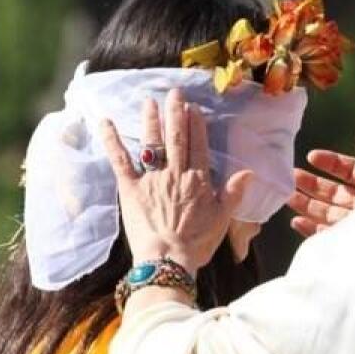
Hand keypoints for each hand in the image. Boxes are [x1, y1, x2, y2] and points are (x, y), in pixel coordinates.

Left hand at [99, 88, 253, 274]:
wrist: (168, 260)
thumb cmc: (197, 243)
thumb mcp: (223, 219)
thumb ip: (233, 193)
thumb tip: (248, 171)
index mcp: (198, 179)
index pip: (198, 145)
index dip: (196, 124)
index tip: (193, 108)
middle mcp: (175, 172)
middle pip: (176, 137)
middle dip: (175, 112)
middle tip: (174, 93)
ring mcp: (151, 178)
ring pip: (152, 143)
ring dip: (151, 120)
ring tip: (149, 102)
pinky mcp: (130, 188)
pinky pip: (120, 160)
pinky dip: (112, 141)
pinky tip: (105, 123)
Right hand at [287, 131, 354, 236]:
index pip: (349, 170)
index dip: (330, 162)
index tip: (311, 156)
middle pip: (334, 192)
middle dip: (312, 184)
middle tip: (290, 175)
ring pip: (326, 213)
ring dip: (306, 204)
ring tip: (286, 195)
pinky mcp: (352, 242)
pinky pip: (327, 235)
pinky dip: (310, 229)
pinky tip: (295, 220)